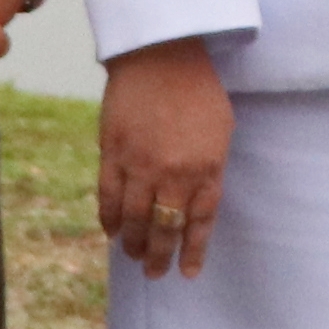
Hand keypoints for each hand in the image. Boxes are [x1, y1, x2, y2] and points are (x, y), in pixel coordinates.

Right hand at [95, 43, 235, 273]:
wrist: (161, 55)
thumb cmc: (198, 89)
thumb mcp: (221, 130)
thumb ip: (210, 168)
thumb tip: (197, 201)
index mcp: (207, 168)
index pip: (199, 223)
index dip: (192, 252)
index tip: (186, 273)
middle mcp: (174, 173)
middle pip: (164, 228)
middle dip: (159, 256)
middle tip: (155, 272)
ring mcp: (141, 165)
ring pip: (133, 219)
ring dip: (133, 244)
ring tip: (134, 256)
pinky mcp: (113, 153)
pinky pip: (108, 197)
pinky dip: (109, 219)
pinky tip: (112, 231)